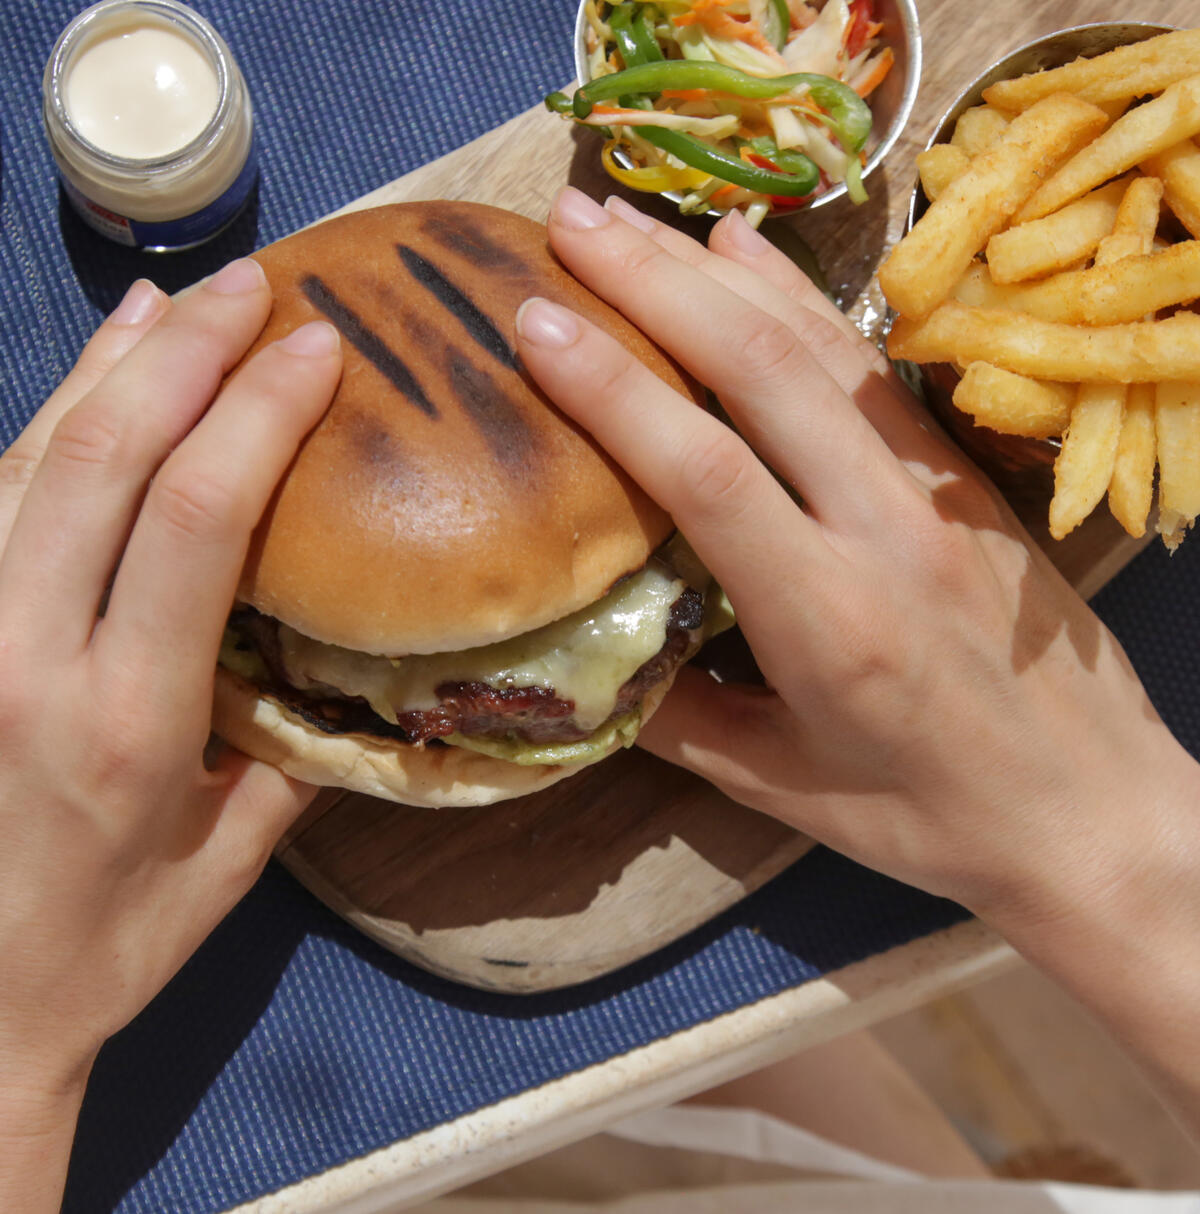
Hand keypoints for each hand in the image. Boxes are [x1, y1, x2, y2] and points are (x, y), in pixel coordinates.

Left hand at [0, 261, 340, 1208]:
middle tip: (257, 289)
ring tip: (176, 304)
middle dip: (188, 357)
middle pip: (103, 461)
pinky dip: (43, 424)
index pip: (195, 521)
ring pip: (27, 462)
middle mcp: (25, 660)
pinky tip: (90, 381)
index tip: (317, 350)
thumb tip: (341, 658)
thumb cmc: (108, 946)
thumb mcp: (228, 863)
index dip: (258, 413)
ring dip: (108, 370)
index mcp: (128, 721)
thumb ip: (286, 753)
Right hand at [514, 188, 1197, 931]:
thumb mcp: (782, 791)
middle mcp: (885, 531)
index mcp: (827, 620)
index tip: (534, 322)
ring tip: (631, 219)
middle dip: (655, 286)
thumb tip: (582, 658)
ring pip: (820, 352)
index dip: (616, 389)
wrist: (1092, 809)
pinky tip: (747, 256)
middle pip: (764, 374)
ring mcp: (935, 491)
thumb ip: (677, 718)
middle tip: (566, 223)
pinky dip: (801, 301)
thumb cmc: (928, 815)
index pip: (707, 475)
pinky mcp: (963, 476)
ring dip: (720, 274)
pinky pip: (871, 369)